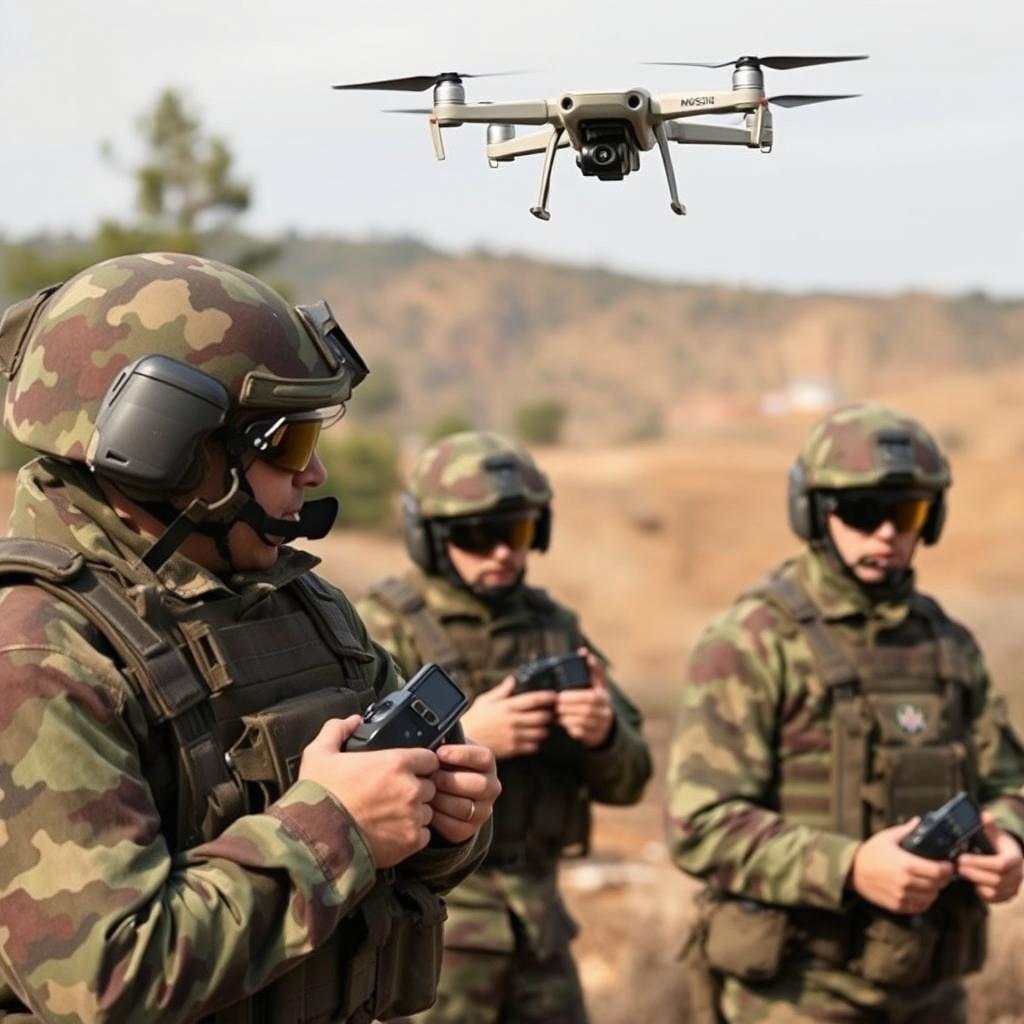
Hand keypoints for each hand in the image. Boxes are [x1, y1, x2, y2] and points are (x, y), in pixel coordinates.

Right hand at [299, 716, 438, 867]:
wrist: (315, 841)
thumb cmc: (319, 796)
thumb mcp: (319, 753)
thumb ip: (337, 730)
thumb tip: (353, 720)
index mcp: (396, 763)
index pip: (429, 758)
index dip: (419, 764)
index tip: (408, 770)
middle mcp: (410, 788)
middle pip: (429, 785)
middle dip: (415, 788)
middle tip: (393, 795)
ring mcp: (413, 817)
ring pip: (427, 811)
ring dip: (414, 812)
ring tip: (390, 816)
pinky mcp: (410, 842)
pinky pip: (424, 835)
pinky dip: (412, 834)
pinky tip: (392, 833)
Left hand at [427, 740, 501, 843]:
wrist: (439, 787)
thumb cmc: (439, 763)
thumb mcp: (445, 749)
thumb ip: (443, 744)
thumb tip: (430, 743)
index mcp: (487, 764)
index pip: (484, 758)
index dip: (462, 755)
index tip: (439, 753)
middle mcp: (491, 787)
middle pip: (479, 785)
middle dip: (449, 780)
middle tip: (429, 777)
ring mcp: (482, 810)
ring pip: (465, 808)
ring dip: (441, 800)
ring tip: (424, 794)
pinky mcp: (469, 830)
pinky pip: (455, 828)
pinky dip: (438, 819)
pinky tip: (427, 809)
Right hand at [461, 676, 556, 758]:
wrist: (463, 742)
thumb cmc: (474, 720)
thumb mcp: (485, 701)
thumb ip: (501, 691)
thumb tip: (512, 679)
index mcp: (506, 706)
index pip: (533, 700)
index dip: (547, 697)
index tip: (554, 696)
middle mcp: (512, 720)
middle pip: (541, 717)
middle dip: (549, 715)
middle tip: (551, 713)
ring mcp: (514, 736)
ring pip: (540, 732)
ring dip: (545, 729)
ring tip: (543, 726)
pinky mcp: (513, 749)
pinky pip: (533, 746)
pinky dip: (537, 742)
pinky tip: (533, 739)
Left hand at [555, 648, 613, 747]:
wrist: (605, 727)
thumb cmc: (597, 700)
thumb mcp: (598, 684)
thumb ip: (592, 668)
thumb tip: (583, 651)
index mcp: (604, 697)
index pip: (591, 697)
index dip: (574, 697)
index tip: (561, 695)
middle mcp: (605, 712)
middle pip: (584, 710)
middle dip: (566, 707)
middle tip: (554, 702)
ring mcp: (599, 726)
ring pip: (580, 722)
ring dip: (564, 716)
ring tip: (554, 711)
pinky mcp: (591, 736)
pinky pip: (578, 732)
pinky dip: (567, 726)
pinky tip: (559, 721)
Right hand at [849, 819, 955, 913]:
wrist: (853, 871)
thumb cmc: (870, 853)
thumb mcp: (887, 838)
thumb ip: (905, 830)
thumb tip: (918, 821)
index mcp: (907, 865)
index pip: (938, 871)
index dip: (947, 868)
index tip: (948, 865)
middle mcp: (907, 883)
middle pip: (937, 885)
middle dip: (942, 879)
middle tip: (940, 872)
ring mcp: (903, 896)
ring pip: (931, 897)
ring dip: (934, 890)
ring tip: (931, 882)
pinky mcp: (898, 906)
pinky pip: (920, 906)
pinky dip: (925, 900)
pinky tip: (921, 892)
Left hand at [956, 812, 1023, 903]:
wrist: (1007, 858)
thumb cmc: (998, 845)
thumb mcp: (995, 833)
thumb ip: (989, 826)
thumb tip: (984, 815)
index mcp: (1015, 859)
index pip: (1001, 865)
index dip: (980, 862)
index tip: (962, 857)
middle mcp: (1017, 876)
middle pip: (996, 880)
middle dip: (974, 872)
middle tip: (957, 864)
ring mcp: (1013, 888)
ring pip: (993, 891)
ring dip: (975, 880)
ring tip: (960, 870)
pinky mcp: (1005, 897)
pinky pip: (992, 899)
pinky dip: (979, 891)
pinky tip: (970, 880)